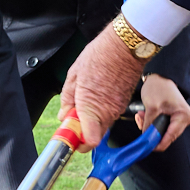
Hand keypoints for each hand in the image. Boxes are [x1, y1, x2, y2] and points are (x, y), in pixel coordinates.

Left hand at [62, 26, 146, 145]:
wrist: (125, 46)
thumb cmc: (100, 56)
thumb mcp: (74, 74)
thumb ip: (67, 99)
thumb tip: (64, 114)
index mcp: (90, 106)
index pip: (89, 141)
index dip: (78, 143)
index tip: (69, 135)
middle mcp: (106, 112)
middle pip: (94, 136)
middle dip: (82, 131)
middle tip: (73, 116)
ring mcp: (117, 109)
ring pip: (102, 125)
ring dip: (91, 120)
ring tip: (83, 100)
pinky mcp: (124, 103)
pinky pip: (110, 115)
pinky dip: (101, 111)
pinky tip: (96, 94)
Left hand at [134, 73, 189, 148]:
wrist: (159, 75)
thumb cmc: (158, 87)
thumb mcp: (152, 107)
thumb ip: (149, 125)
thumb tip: (146, 140)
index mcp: (183, 117)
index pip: (170, 138)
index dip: (157, 144)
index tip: (145, 146)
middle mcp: (184, 120)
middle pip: (165, 136)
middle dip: (151, 131)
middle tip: (141, 121)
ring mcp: (178, 119)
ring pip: (160, 132)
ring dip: (148, 126)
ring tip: (141, 115)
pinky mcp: (171, 118)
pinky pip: (159, 126)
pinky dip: (150, 122)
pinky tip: (144, 114)